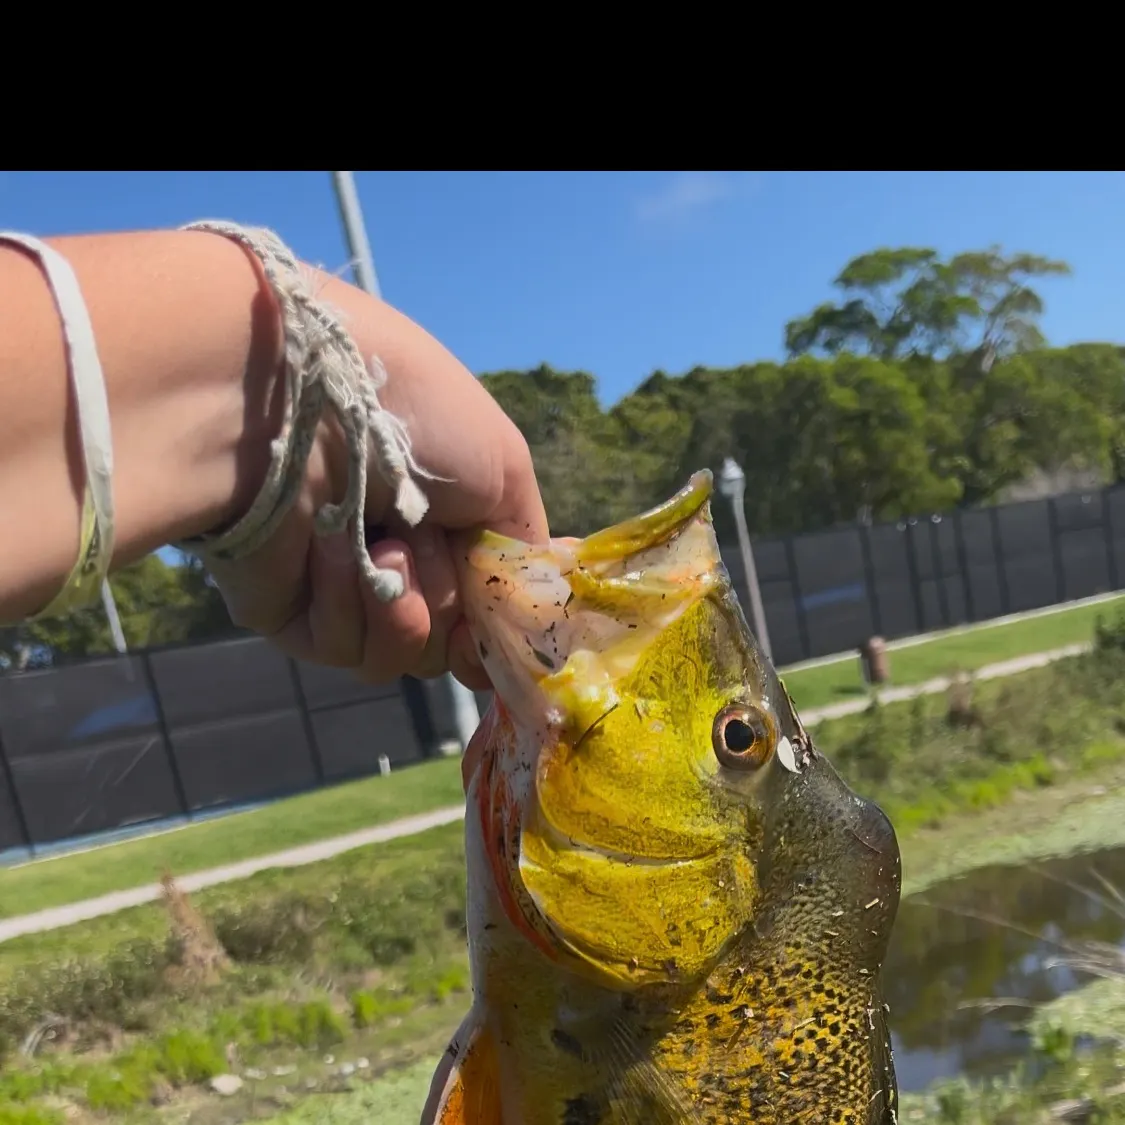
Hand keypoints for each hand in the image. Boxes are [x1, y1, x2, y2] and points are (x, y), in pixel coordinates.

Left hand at [202, 282, 547, 690]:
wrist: (301, 401)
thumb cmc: (413, 416)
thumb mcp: (505, 468)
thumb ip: (524, 553)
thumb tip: (523, 617)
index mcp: (446, 521)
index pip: (482, 607)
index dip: (493, 628)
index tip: (494, 625)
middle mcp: (397, 556)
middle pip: (448, 640)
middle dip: (448, 601)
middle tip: (426, 541)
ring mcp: (342, 588)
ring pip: (400, 655)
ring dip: (404, 605)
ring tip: (380, 545)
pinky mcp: (289, 612)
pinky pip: (344, 648)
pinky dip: (349, 604)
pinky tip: (330, 549)